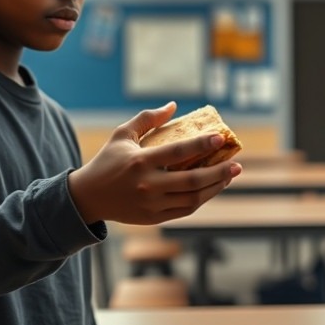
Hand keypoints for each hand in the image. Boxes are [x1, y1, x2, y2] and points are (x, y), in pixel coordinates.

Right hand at [68, 102, 241, 224]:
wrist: (88, 198)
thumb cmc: (107, 161)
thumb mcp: (122, 135)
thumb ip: (148, 119)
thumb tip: (174, 106)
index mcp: (140, 162)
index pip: (177, 152)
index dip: (201, 144)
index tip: (220, 137)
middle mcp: (148, 185)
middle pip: (192, 181)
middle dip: (219, 172)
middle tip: (237, 164)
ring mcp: (152, 205)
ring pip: (192, 198)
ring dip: (215, 187)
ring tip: (230, 175)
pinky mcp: (154, 218)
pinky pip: (185, 210)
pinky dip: (202, 199)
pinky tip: (213, 188)